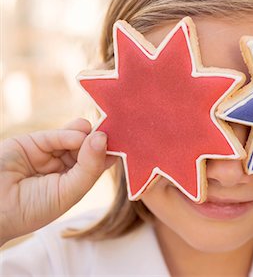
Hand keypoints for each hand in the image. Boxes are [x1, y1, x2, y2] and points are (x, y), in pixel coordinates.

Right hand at [0, 119, 115, 245]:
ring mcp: (49, 153)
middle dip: (102, 141)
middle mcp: (64, 165)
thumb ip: (89, 166)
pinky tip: (80, 136)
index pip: (99, 162)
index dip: (112, 152)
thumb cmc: (33, 208)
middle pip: (89, 147)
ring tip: (97, 137)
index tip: (131, 142)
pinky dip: (71, 134)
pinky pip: (58, 135)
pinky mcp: (34, 142)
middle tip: (120, 131)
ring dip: (89, 136)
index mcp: (75, 180)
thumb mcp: (70, 191)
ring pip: (76, 138)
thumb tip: (103, 137)